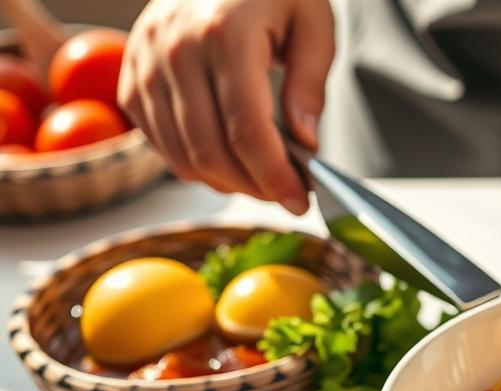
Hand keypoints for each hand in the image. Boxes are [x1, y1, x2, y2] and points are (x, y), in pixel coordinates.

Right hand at [118, 0, 334, 213]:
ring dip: (226, 182)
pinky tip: (229, 160)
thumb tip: (304, 142)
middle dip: (254, 187)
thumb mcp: (313, 24)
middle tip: (288, 195)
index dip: (275, 176)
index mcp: (225, 34)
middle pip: (210, 152)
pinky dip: (195, 164)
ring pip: (181, 156)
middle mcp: (175, 50)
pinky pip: (159, 143)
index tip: (302, 199)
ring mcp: (145, 65)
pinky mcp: (130, 79)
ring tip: (262, 180)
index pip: (247, 130)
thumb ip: (311, 86)